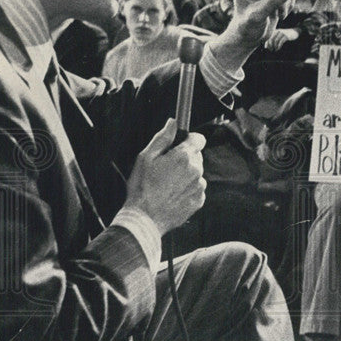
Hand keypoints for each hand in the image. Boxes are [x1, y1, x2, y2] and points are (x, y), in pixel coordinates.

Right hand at [123, 119, 206, 235]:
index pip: (198, 139)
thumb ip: (163, 138)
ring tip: (168, 184)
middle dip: (185, 158)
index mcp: (184, 156)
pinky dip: (188, 189)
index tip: (180, 144)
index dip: (189, 139)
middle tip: (167, 168)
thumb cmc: (141, 187)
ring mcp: (199, 186)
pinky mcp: (199, 200)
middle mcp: (196, 170)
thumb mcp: (145, 157)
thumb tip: (173, 122)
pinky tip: (173, 194)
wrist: (145, 218)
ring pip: (197, 173)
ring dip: (187, 174)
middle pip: (197, 156)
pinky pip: (197, 189)